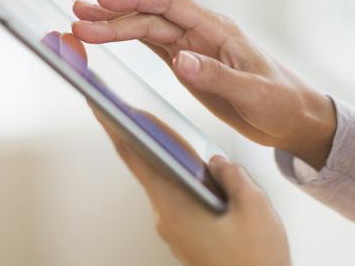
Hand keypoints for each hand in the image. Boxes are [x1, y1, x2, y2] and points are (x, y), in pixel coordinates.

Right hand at [72, 0, 334, 168]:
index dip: (135, 0)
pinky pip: (154, 45)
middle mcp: (202, 33)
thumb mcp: (254, 94)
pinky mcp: (189, 64)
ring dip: (115, 25)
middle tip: (77, 18)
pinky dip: (129, 39)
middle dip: (113, 16)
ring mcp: (194, 47)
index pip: (170, 5)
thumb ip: (218, 77)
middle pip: (151, 16)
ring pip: (148, 28)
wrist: (292, 117)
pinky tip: (108, 35)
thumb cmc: (281, 102)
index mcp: (219, 31)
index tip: (104, 2)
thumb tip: (180, 60)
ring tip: (81, 22)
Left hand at [95, 111, 290, 265]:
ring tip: (165, 130)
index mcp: (174, 206)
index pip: (135, 156)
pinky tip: (198, 169)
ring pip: (166, 183)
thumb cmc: (255, 260)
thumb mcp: (253, 207)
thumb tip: (218, 163)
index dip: (115, 126)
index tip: (99, 104)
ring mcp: (175, 230)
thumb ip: (232, 175)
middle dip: (137, 134)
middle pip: (147, 166)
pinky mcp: (186, 238)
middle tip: (124, 104)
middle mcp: (166, 218)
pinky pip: (179, 200)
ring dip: (166, 157)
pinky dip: (181, 179)